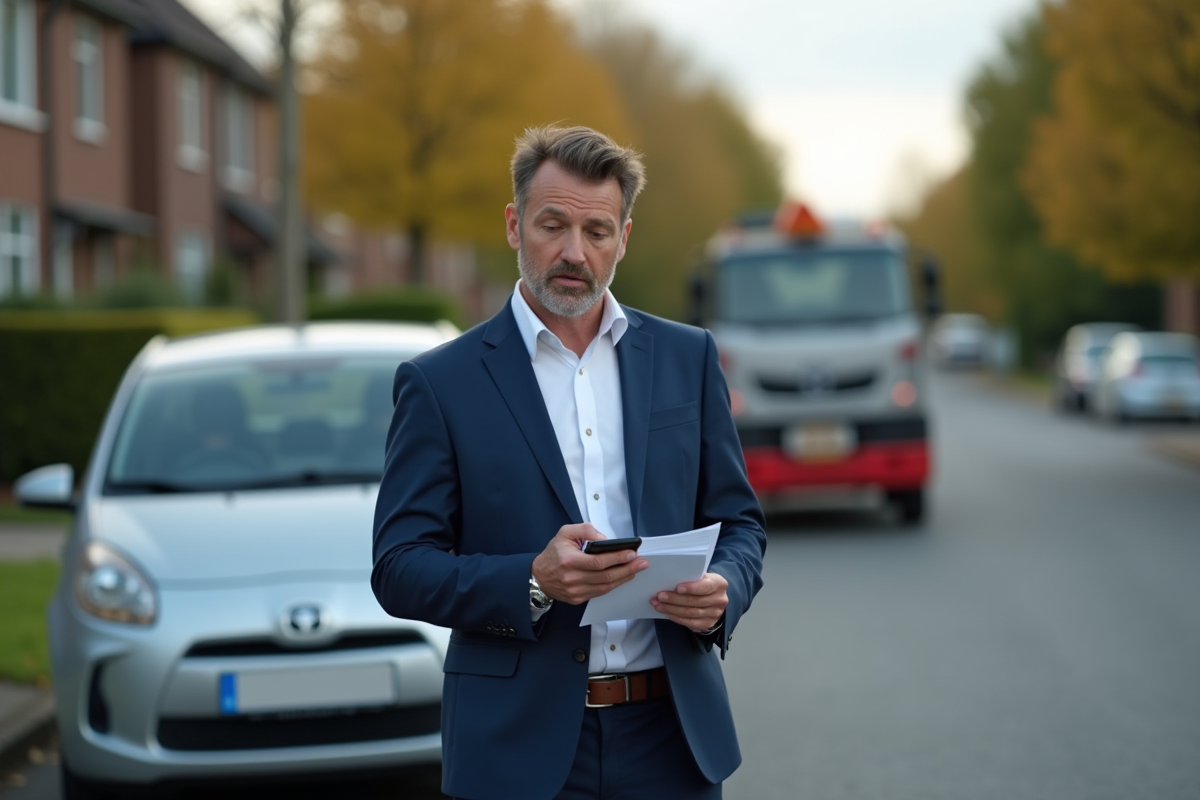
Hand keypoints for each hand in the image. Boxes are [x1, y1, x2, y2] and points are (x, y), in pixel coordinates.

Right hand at [532, 523, 648, 604]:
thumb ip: (585, 530)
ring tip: (636, 569)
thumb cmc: (554, 553)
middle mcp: (572, 578)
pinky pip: (600, 592)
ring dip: (623, 578)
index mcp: (569, 561)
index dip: (617, 558)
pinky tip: (622, 577)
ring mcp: (575, 591)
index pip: (598, 562)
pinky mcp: (578, 599)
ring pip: (605, 587)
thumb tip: (606, 540)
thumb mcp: (565, 532)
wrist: (539, 576)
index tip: (631, 553)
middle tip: (641, 563)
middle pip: (605, 576)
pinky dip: (613, 585)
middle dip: (627, 569)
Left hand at [651, 572, 727, 631]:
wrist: (714, 598)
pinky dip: (675, 617)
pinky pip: (688, 622)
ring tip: (658, 604)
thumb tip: (670, 579)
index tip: (677, 588)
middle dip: (674, 599)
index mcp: (719, 584)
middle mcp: (719, 600)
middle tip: (659, 596)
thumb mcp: (702, 577)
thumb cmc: (702, 583)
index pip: (705, 586)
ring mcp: (714, 614)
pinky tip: (666, 612)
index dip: (691, 588)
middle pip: (694, 601)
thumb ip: (692, 577)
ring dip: (671, 609)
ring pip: (689, 613)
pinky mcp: (707, 624)